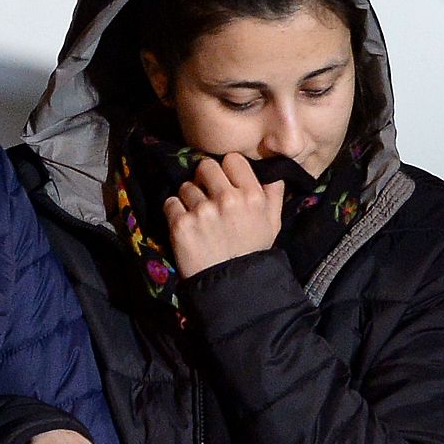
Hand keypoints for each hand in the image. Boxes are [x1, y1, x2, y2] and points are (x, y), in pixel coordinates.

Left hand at [163, 153, 284, 277]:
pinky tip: (185, 225)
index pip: (232, 159)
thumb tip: (272, 169)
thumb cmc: (253, 251)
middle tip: (206, 194)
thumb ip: (273, 193)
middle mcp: (227, 198)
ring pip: (185, 186)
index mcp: (251, 195)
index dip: (226, 169)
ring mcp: (202, 211)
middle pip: (205, 166)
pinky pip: (170, 203)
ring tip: (197, 216)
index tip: (224, 180)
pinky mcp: (181, 224)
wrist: (232, 284)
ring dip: (189, 198)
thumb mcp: (273, 222)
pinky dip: (174, 212)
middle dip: (204, 178)